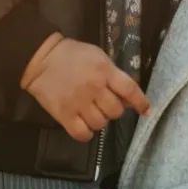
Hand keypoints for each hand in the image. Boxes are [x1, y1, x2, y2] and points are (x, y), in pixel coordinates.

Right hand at [21, 35, 149, 140]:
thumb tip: (128, 97)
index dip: (141, 102)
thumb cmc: (73, 55)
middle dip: (114, 109)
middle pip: (116, 111)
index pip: (130, 90)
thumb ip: (113, 74)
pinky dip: (87, 133)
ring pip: (101, 124)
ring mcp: (79, 103)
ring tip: (92, 112)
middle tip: (106, 104)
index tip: (146, 111)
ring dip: (100, 120)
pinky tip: (84, 125)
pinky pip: (82, 134)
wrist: (41, 58)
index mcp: (105, 71)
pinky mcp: (64, 115)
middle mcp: (94, 88)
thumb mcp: (98, 56)